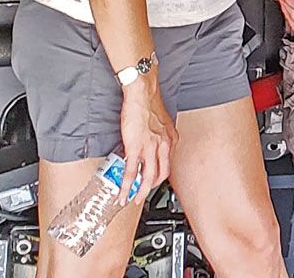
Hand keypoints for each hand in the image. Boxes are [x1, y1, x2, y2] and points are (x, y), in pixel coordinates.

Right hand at [118, 76, 174, 196]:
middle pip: (161, 175)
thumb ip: (157, 136)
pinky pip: (132, 172)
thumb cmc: (148, 103)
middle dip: (151, 188)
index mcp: (170, 139)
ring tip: (132, 199)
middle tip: (142, 195)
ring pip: (147, 178)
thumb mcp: (159, 123)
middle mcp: (164, 146)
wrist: (142, 93)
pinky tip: (122, 192)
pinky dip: (127, 185)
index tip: (153, 181)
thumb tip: (148, 145)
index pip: (168, 164)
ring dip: (139, 192)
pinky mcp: (135, 148)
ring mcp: (150, 148)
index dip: (160, 175)